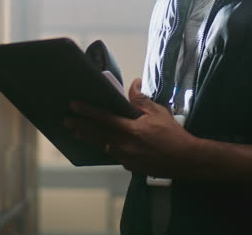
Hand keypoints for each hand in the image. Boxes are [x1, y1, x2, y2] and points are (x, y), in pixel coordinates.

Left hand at [64, 78, 197, 177]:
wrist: (185, 160)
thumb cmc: (172, 134)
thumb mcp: (158, 112)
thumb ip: (141, 100)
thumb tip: (133, 83)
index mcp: (131, 130)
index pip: (103, 118)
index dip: (87, 111)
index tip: (74, 105)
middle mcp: (124, 145)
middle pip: (97, 134)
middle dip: (80, 126)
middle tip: (65, 120)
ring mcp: (126, 158)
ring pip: (102, 145)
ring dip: (88, 137)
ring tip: (76, 132)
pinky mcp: (130, 167)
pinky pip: (113, 154)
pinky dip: (105, 147)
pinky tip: (101, 142)